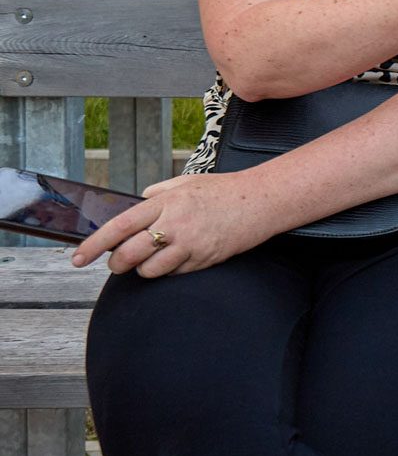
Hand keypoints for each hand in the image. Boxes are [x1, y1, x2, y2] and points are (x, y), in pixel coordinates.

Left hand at [71, 173, 280, 276]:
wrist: (262, 200)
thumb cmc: (225, 190)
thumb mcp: (188, 182)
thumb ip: (158, 193)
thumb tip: (136, 203)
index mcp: (165, 202)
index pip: (119, 226)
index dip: (94, 244)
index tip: (78, 257)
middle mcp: (174, 223)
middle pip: (129, 254)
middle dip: (117, 264)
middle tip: (117, 263)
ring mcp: (190, 243)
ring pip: (150, 270)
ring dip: (145, 269)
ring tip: (155, 259)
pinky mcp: (204, 259)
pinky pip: (175, 274)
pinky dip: (171, 270)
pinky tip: (181, 257)